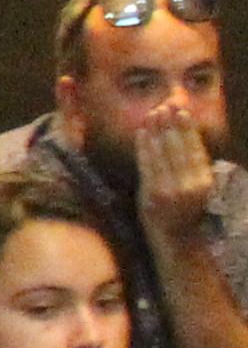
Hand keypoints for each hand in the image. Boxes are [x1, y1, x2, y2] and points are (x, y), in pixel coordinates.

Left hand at [141, 115, 222, 240]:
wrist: (175, 243)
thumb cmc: (184, 213)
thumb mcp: (196, 189)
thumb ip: (192, 167)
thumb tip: (185, 138)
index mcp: (205, 182)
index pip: (196, 150)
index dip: (188, 129)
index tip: (182, 111)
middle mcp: (191, 185)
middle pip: (179, 148)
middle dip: (171, 124)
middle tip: (165, 105)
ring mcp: (171, 190)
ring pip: (162, 153)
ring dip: (156, 131)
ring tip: (152, 113)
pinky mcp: (152, 195)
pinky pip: (147, 165)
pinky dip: (143, 147)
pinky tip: (141, 133)